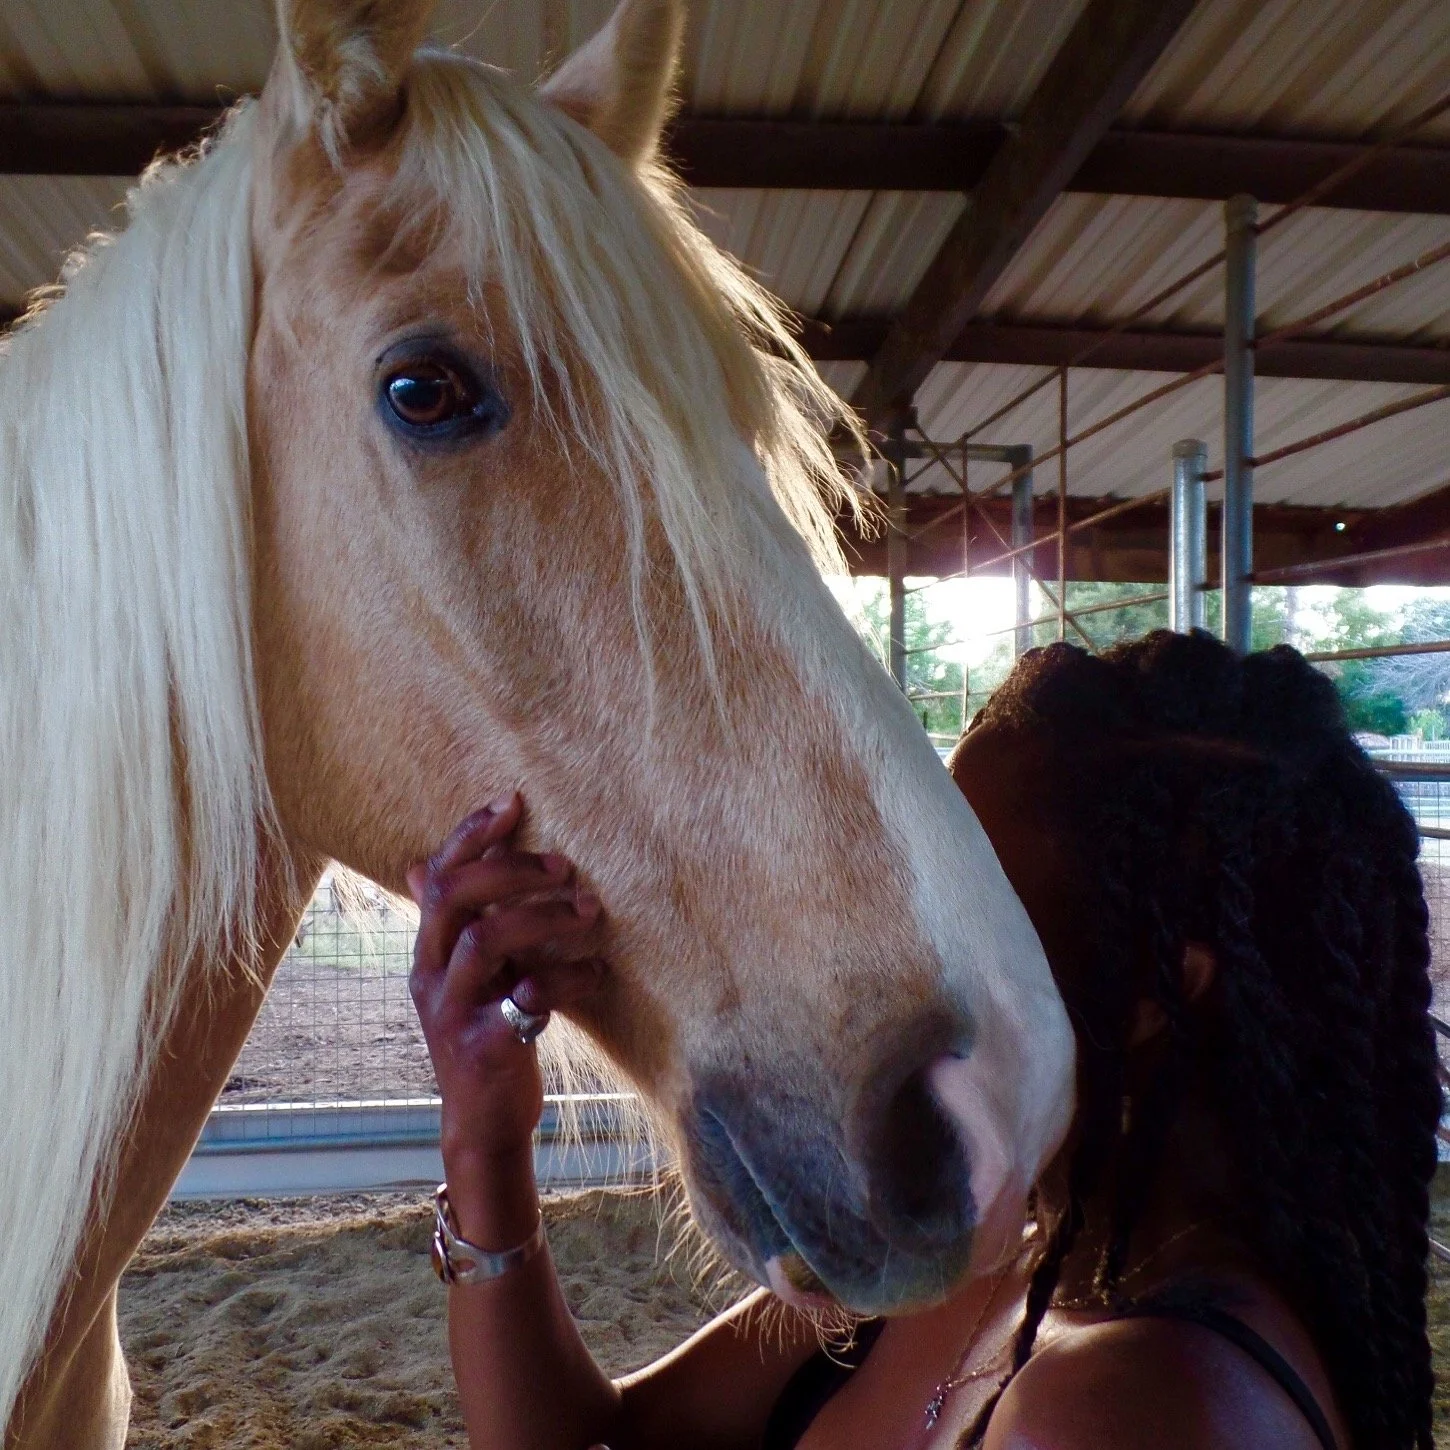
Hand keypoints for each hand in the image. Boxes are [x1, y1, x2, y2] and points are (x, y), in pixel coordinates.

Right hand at [407, 794, 603, 1163]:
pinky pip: (528, 997)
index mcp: (428, 951)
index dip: (471, 835)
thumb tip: (417, 863)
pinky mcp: (485, 1046)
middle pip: (454, 898)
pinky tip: (599, 971)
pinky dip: (569, 976)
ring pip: (486, 941)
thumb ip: (454, 923)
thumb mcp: (462, 974)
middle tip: (565, 865)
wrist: (482, 1122)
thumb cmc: (483, 1033)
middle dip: (512, 870)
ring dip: (543, 916)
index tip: (513, 802)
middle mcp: (430, 975)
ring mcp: (454, 1012)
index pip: (437, 876)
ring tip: (590, 910)